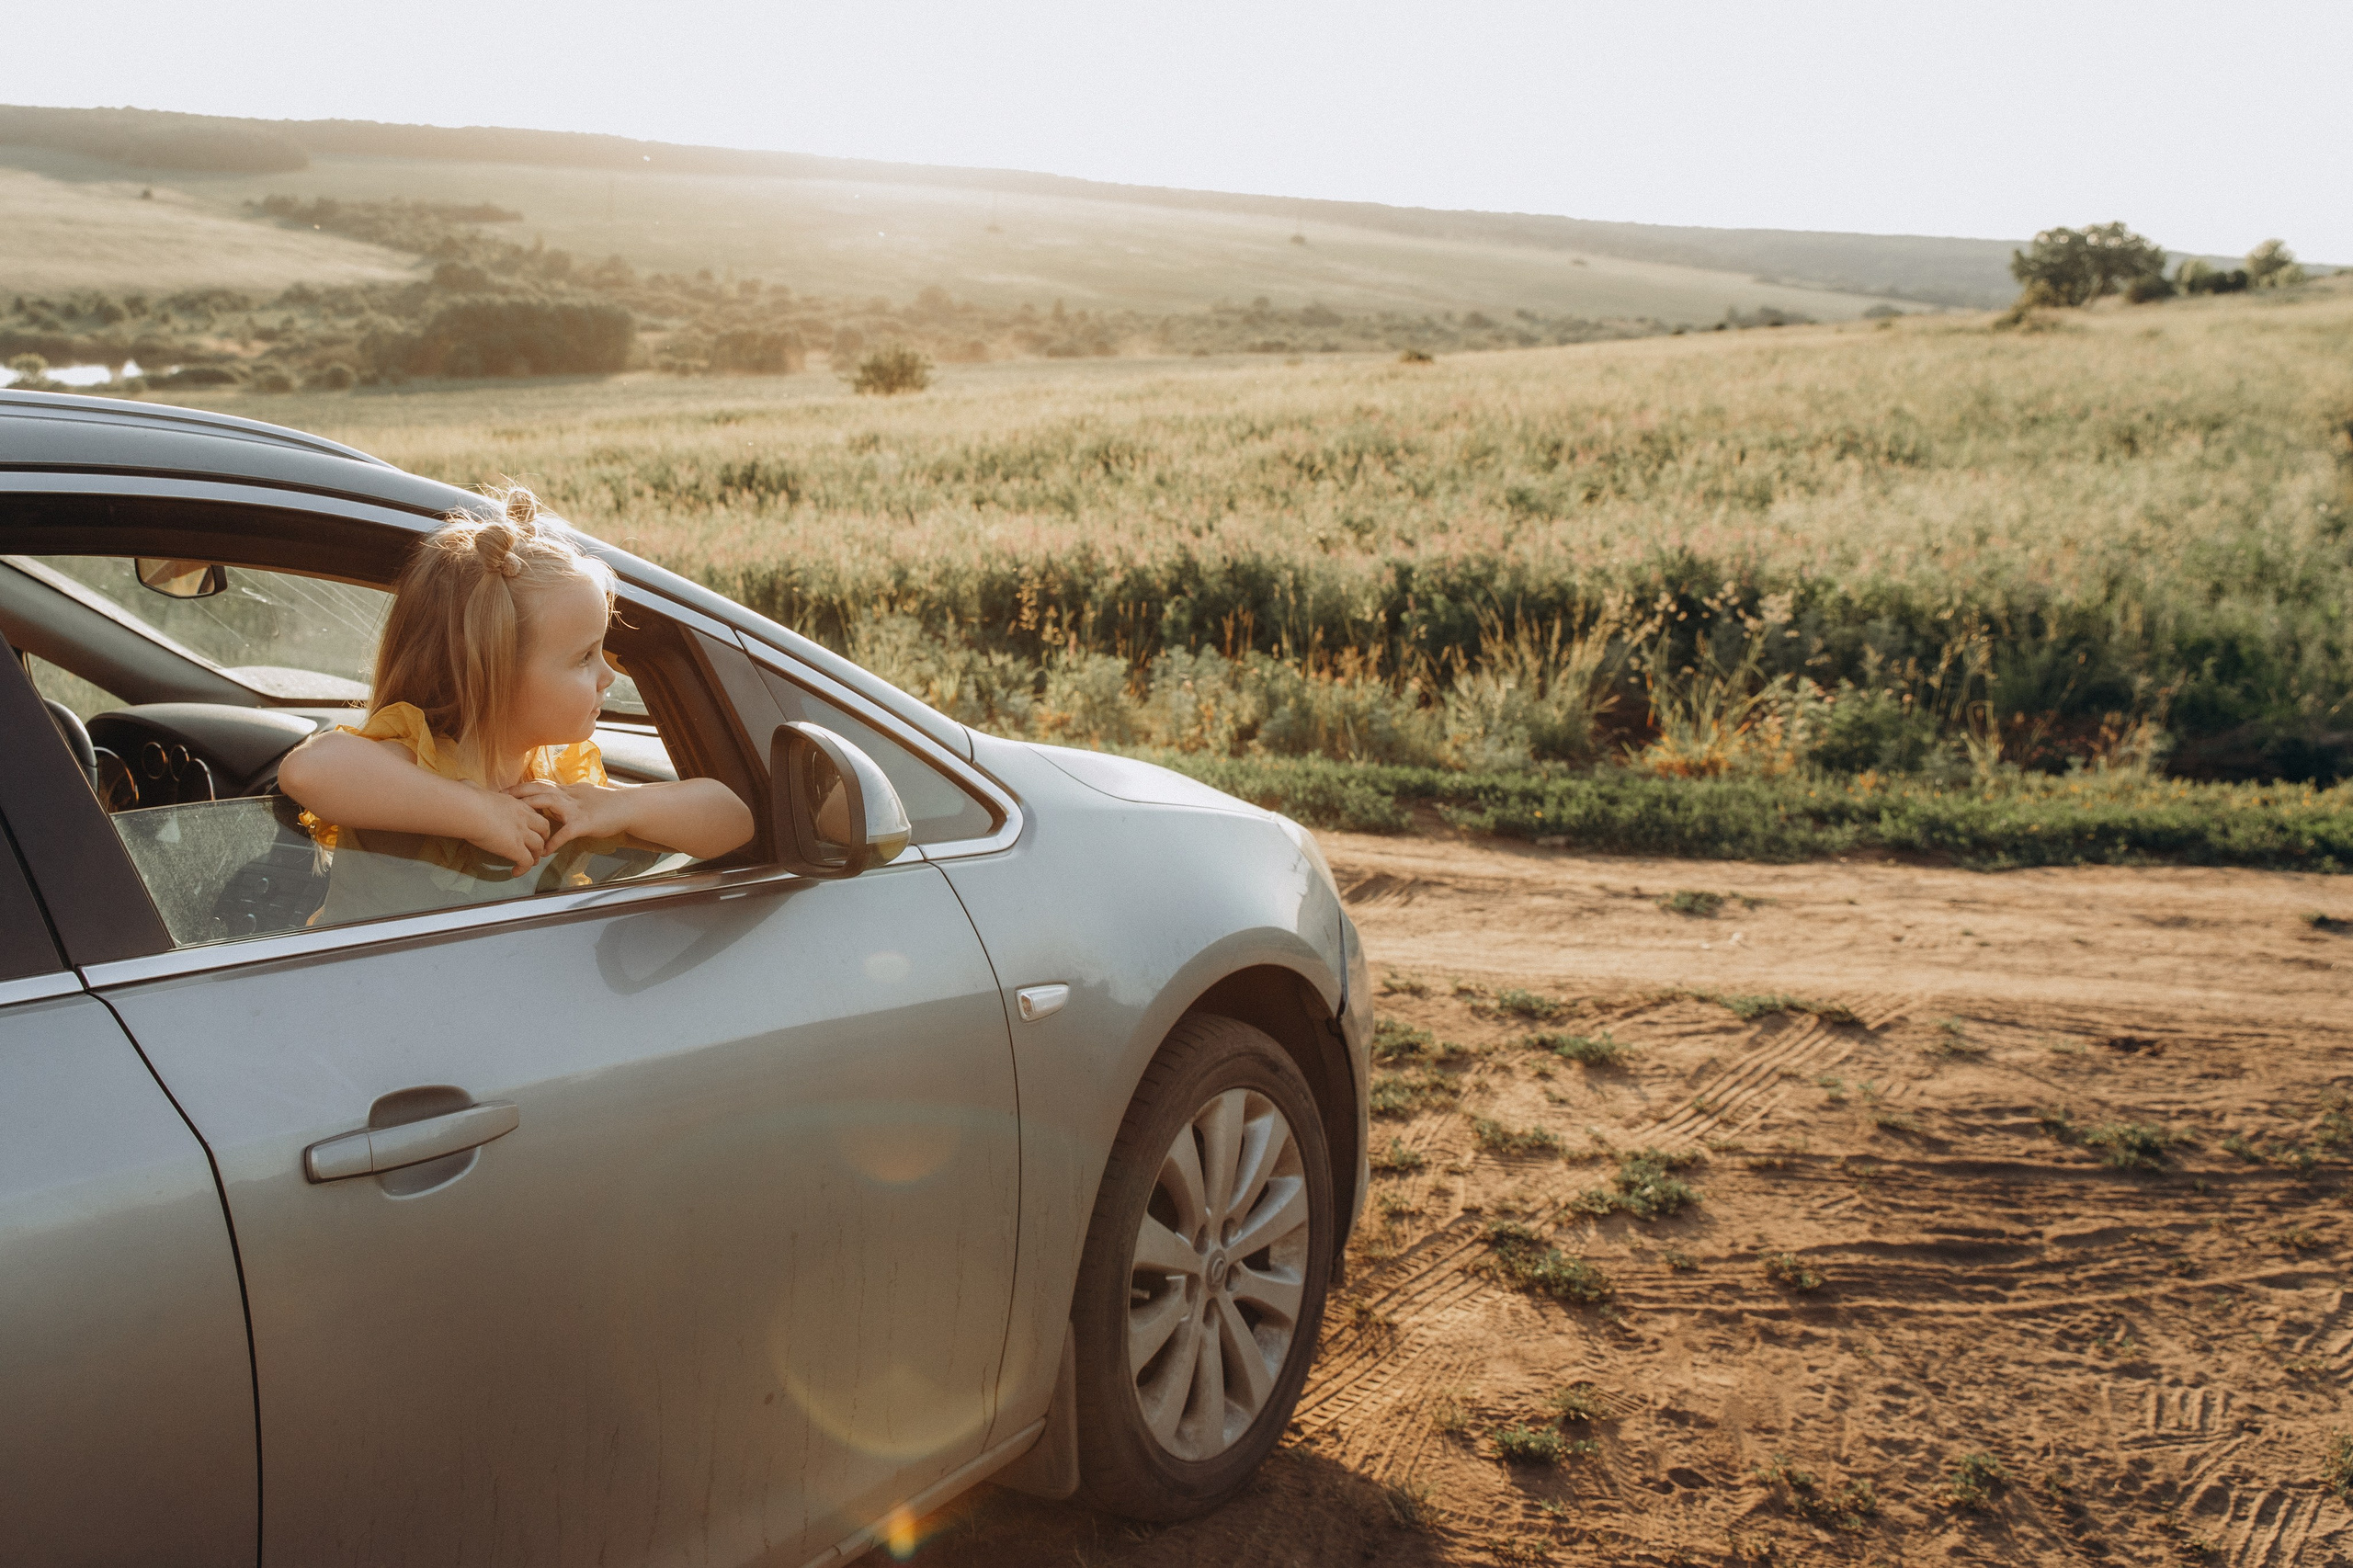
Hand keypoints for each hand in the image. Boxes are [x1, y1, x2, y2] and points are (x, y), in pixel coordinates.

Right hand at [465, 789, 552, 866]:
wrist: (470, 809)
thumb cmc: (468, 798)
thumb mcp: (476, 789)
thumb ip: (476, 789)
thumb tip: (467, 786)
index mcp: (514, 804)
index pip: (532, 812)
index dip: (533, 822)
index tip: (529, 829)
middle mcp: (523, 818)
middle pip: (544, 827)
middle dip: (543, 837)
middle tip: (537, 846)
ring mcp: (522, 833)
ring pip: (539, 846)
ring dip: (536, 855)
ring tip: (531, 862)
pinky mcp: (516, 848)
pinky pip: (526, 861)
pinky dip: (524, 868)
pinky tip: (516, 872)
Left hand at [507, 778, 630, 854]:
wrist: (628, 807)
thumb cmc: (607, 804)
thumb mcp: (582, 796)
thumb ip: (565, 798)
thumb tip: (550, 801)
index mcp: (566, 791)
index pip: (538, 784)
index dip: (520, 787)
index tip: (503, 792)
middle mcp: (568, 796)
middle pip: (537, 789)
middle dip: (517, 794)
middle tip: (499, 801)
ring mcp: (575, 809)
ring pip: (547, 803)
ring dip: (529, 810)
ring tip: (515, 821)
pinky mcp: (584, 823)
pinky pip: (566, 832)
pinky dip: (554, 841)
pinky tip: (544, 851)